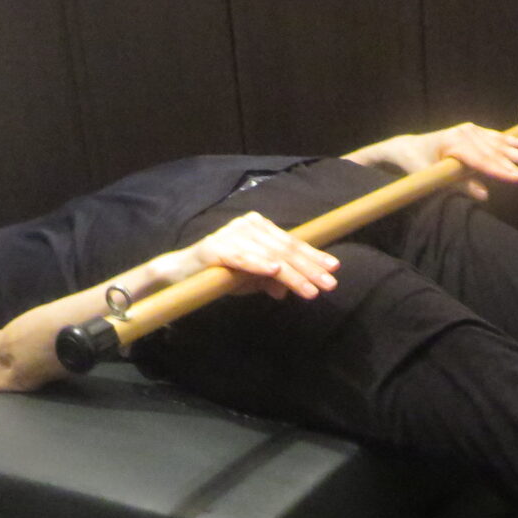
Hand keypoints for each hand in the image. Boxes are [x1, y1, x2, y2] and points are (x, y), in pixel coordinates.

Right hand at [172, 211, 338, 299]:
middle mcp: (249, 225)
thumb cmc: (220, 273)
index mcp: (260, 227)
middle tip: (329, 284)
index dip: (314, 256)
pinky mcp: (217, 248)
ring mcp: (232, 234)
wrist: (182, 273)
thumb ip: (270, 281)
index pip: (292, 243)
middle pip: (286, 249)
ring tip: (310, 289)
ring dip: (292, 274)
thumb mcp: (252, 279)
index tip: (334, 269)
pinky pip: (243, 257)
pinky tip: (276, 271)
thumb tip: (286, 293)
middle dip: (310, 268)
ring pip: (270, 256)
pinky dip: (260, 264)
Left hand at [411, 123, 517, 200]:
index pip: (483, 161)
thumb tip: (484, 196)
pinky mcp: (473, 130)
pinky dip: (513, 143)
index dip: (502, 172)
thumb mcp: (434, 179)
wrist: (408, 147)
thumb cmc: (417, 165)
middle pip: (495, 153)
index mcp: (454, 143)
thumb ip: (460, 186)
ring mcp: (469, 130)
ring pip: (499, 144)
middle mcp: (464, 133)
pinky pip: (496, 137)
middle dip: (516, 167)